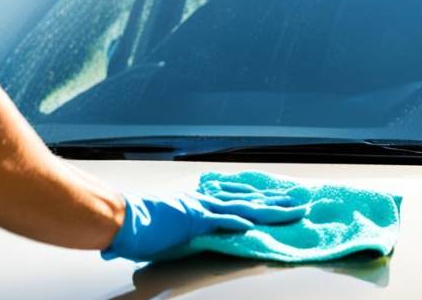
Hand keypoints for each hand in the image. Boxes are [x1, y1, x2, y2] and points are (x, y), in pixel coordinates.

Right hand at [103, 188, 306, 261]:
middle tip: (299, 200)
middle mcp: (205, 200)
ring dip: (270, 209)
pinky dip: (237, 222)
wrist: (121, 217)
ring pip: (244, 207)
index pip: (236, 195)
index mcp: (199, 199)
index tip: (278, 195)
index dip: (260, 195)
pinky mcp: (192, 220)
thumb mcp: (166, 223)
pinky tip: (253, 225)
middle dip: (276, 200)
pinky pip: (220, 220)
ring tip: (292, 210)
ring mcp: (200, 208)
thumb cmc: (138, 222)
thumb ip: (175, 227)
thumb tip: (183, 227)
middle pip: (248, 199)